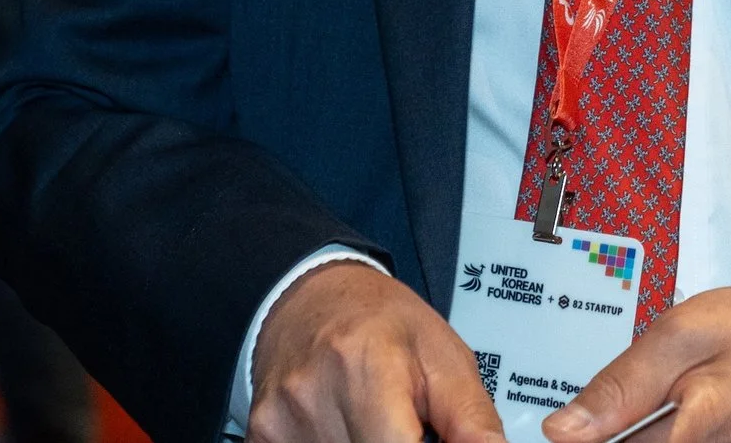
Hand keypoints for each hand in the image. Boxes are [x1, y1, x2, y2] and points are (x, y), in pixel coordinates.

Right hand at [250, 260, 504, 442]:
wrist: (311, 300)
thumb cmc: (384, 324)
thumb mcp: (445, 356)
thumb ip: (471, 417)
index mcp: (366, 367)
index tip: (432, 438)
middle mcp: (312, 397)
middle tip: (410, 425)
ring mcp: (278, 423)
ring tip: (380, 424)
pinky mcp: (260, 438)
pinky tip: (349, 429)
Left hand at [545, 279, 730, 442]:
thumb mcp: (686, 331)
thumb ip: (622, 383)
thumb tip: (563, 429)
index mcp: (702, 432)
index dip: (591, 437)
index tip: (572, 425)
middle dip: (617, 432)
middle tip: (627, 399)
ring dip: (642, 433)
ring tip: (651, 403)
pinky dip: (666, 435)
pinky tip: (669, 416)